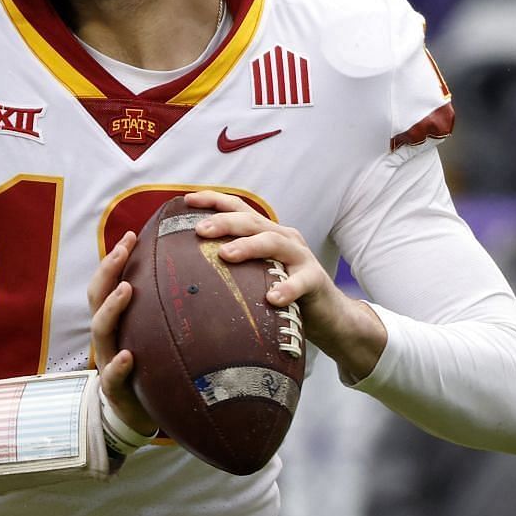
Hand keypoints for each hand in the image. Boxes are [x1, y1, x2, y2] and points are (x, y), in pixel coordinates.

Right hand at [88, 230, 158, 436]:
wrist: (140, 416)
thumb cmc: (152, 369)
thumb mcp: (157, 336)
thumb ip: (167, 312)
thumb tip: (200, 278)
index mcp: (116, 322)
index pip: (108, 283)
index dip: (115, 259)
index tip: (132, 235)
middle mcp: (107, 338)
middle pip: (97, 298)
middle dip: (108, 271)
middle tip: (123, 249)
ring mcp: (108, 362)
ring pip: (100, 330)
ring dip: (112, 307)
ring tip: (127, 289)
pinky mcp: (114, 390)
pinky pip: (113, 376)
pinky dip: (119, 365)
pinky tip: (130, 355)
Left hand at [182, 190, 386, 381]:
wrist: (330, 316)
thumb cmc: (284, 294)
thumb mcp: (257, 275)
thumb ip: (232, 269)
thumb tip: (185, 275)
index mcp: (266, 233)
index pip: (239, 209)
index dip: (214, 200)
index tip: (186, 199)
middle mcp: (283, 238)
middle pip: (252, 221)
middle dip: (224, 221)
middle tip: (199, 230)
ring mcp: (300, 257)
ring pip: (273, 242)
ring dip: (248, 246)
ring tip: (225, 254)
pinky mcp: (315, 280)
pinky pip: (301, 282)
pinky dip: (286, 288)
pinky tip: (271, 298)